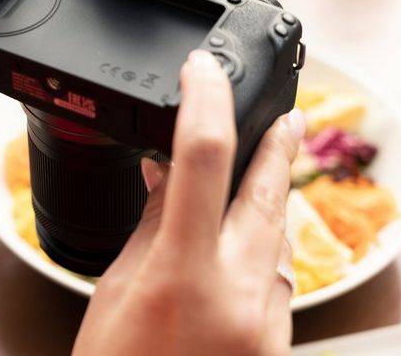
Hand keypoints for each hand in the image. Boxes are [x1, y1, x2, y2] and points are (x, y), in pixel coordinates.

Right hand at [72, 50, 303, 355]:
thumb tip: (165, 176)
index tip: (202, 71)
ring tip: (259, 175)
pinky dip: (264, 248)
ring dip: (270, 199)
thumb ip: (150, 227)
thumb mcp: (115, 292)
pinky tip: (246, 243)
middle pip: (266, 190)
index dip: (205, 100)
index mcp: (181, 271)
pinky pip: (279, 277)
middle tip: (284, 113)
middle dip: (275, 144)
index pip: (202, 158)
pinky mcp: (277, 340)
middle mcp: (237, 290)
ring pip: (279, 235)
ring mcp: (266, 319)